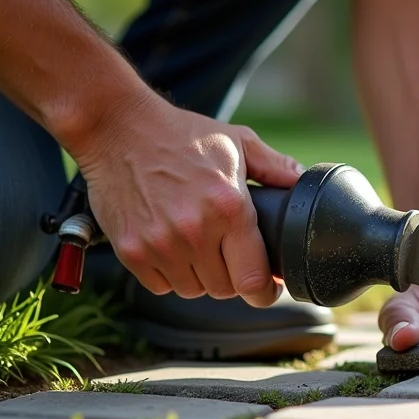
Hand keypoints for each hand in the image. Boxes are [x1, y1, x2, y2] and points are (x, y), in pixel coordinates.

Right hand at [72, 91, 302, 306]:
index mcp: (229, 208)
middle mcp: (195, 231)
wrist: (117, 128)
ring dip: (200, 276)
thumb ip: (273, 165)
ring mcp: (160, 244)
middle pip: (224, 289)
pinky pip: (161, 286)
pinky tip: (170, 246)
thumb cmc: (181, 134)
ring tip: (197, 245)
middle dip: (232, 277)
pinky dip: (169, 274)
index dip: (265, 291)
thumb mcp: (236, 141)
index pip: (254, 280)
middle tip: (228, 254)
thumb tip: (301, 181)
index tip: (267, 286)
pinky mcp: (131, 251)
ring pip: (192, 290)